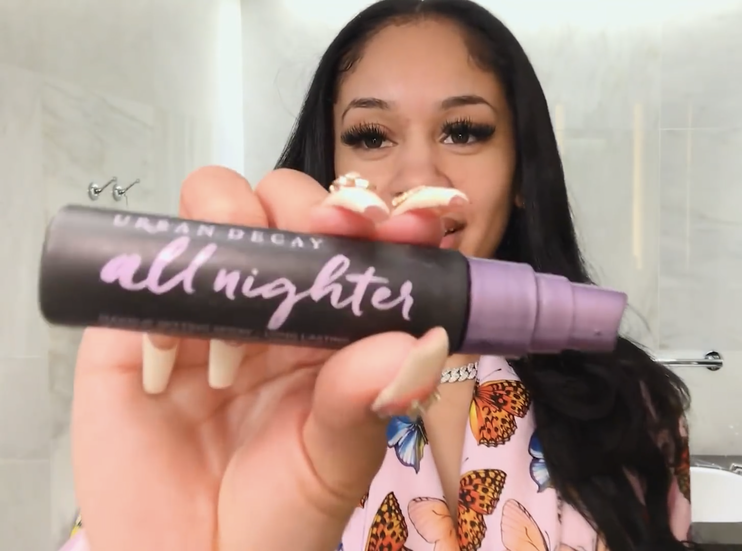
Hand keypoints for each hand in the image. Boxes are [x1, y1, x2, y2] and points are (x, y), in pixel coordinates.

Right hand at [71, 167, 450, 550]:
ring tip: (240, 330)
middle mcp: (275, 299)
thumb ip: (369, 401)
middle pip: (289, 204)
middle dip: (311, 207)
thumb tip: (420, 345)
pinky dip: (159, 282)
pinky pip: (142, 266)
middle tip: (331, 236)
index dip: (385, 218)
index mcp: (336, 322)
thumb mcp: (337, 464)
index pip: (362, 244)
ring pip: (216, 208)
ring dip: (235, 226)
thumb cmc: (280, 517)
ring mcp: (206, 303)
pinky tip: (174, 355)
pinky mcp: (135, 325)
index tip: (406, 224)